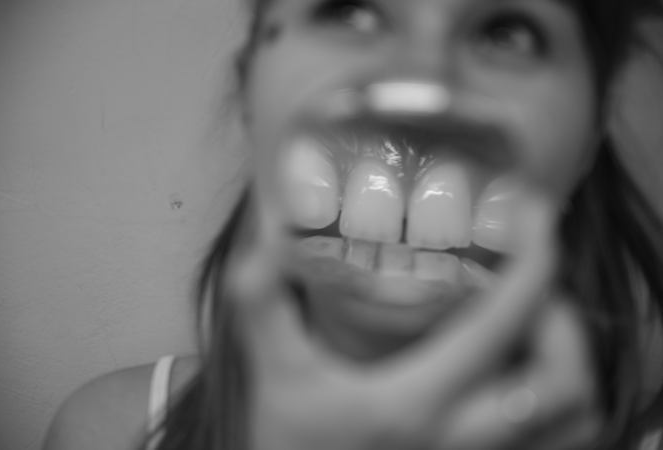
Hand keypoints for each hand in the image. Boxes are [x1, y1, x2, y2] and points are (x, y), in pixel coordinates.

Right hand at [228, 195, 600, 449]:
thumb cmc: (289, 441)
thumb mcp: (274, 370)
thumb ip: (263, 298)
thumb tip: (270, 221)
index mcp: (414, 403)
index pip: (498, 327)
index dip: (532, 262)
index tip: (535, 213)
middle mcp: (464, 441)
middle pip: (562, 381)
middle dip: (561, 317)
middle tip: (528, 278)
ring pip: (574, 419)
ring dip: (568, 357)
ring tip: (535, 317)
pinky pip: (558, 440)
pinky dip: (560, 395)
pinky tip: (524, 365)